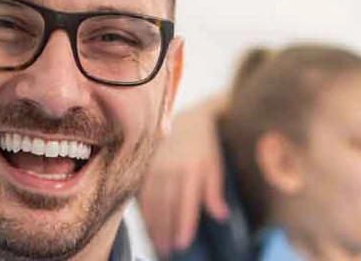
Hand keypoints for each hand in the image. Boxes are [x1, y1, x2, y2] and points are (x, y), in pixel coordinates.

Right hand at [138, 98, 231, 254]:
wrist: (183, 114)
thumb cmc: (203, 142)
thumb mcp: (213, 163)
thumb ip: (214, 190)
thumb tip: (220, 216)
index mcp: (192, 169)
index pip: (186, 203)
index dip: (184, 224)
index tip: (182, 244)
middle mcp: (171, 169)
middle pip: (166, 206)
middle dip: (166, 230)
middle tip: (166, 250)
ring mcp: (154, 166)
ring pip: (151, 201)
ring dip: (153, 224)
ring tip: (156, 243)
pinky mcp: (143, 164)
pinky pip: (140, 191)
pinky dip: (143, 210)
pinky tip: (145, 224)